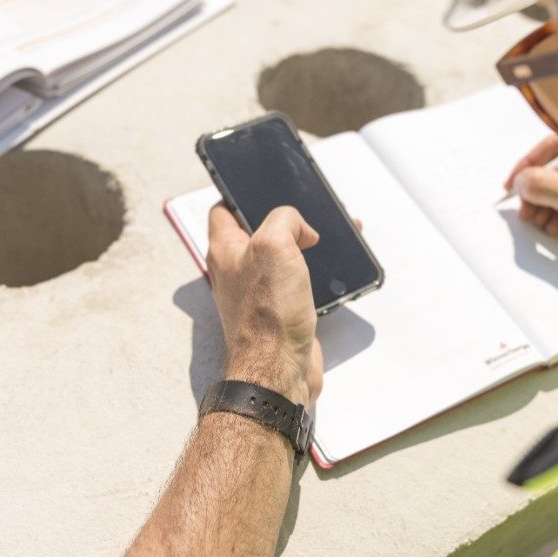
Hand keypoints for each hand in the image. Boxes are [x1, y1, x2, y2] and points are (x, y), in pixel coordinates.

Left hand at [206, 204, 322, 406]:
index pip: (222, 210)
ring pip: (283, 257)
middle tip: (308, 212)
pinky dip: (316, 272)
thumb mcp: (273, 245)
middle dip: (286, 219)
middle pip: (258, 231)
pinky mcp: (283, 312)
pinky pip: (298, 282)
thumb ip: (284, 220)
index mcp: (226, 249)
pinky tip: (335, 269)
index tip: (261, 186)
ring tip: (332, 233)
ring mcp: (260, 292)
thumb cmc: (267, 313)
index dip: (239, 194)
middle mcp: (239, 270)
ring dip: (305, 244)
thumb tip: (301, 228)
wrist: (279, 370)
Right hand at [505, 135, 557, 333]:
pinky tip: (557, 227)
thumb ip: (544, 185)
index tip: (514, 183)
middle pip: (557, 168)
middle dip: (537, 190)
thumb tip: (523, 181)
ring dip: (546, 205)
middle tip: (524, 209)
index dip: (529, 165)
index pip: (554, 145)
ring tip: (539, 222)